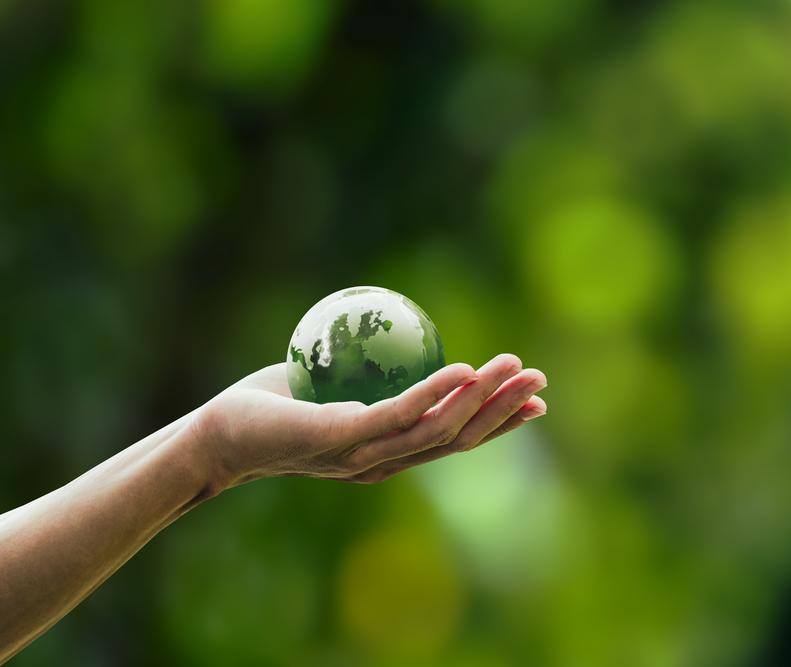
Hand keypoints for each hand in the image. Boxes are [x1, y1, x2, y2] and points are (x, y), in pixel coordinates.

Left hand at [190, 354, 546, 491]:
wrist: (214, 436)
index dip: (496, 422)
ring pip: (435, 431)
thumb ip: (367, 375)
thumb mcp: (330, 387)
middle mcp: (381, 463)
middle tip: (540, 380)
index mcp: (385, 454)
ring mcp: (361, 456)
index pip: (451, 440)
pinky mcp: (337, 441)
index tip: (533, 401)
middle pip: (456, 439)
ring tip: (513, 369)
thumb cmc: (271, 407)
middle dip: (503, 412)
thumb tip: (396, 335)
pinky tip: (461, 370)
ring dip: (480, 400)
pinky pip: (394, 415)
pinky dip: (433, 394)